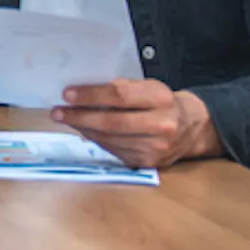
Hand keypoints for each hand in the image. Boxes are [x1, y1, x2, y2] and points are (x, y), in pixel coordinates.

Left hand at [49, 78, 219, 168]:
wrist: (191, 128)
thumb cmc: (162, 102)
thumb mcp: (148, 86)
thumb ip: (121, 89)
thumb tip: (82, 94)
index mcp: (161, 98)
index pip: (120, 95)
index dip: (90, 95)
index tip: (67, 94)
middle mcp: (161, 125)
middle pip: (112, 122)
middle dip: (79, 116)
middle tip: (57, 111)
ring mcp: (155, 147)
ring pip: (109, 139)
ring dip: (83, 129)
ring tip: (66, 119)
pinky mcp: (148, 162)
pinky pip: (113, 150)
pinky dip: (95, 139)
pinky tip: (84, 131)